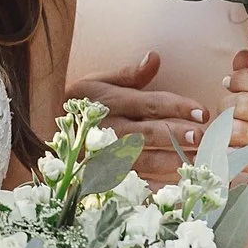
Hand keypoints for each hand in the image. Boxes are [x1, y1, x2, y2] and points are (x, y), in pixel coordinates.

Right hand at [68, 51, 208, 184]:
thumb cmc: (81, 103)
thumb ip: (128, 73)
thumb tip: (154, 57)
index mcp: (111, 101)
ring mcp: (106, 154)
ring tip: (196, 162)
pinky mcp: (103, 175)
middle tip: (201, 137)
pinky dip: (151, 189)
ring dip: (170, 162)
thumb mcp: (98, 82)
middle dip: (175, 135)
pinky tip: (174, 191)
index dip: (177, 107)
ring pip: (142, 159)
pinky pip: (129, 184)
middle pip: (148, 132)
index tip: (202, 112)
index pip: (150, 103)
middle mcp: (109, 128)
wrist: (45, 131)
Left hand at [223, 50, 247, 225]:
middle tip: (226, 112)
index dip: (238, 80)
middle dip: (226, 105)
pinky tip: (229, 151)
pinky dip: (226, 154)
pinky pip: (237, 158)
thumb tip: (241, 56)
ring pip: (236, 131)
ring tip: (226, 131)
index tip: (232, 85)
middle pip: (244, 104)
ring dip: (222, 130)